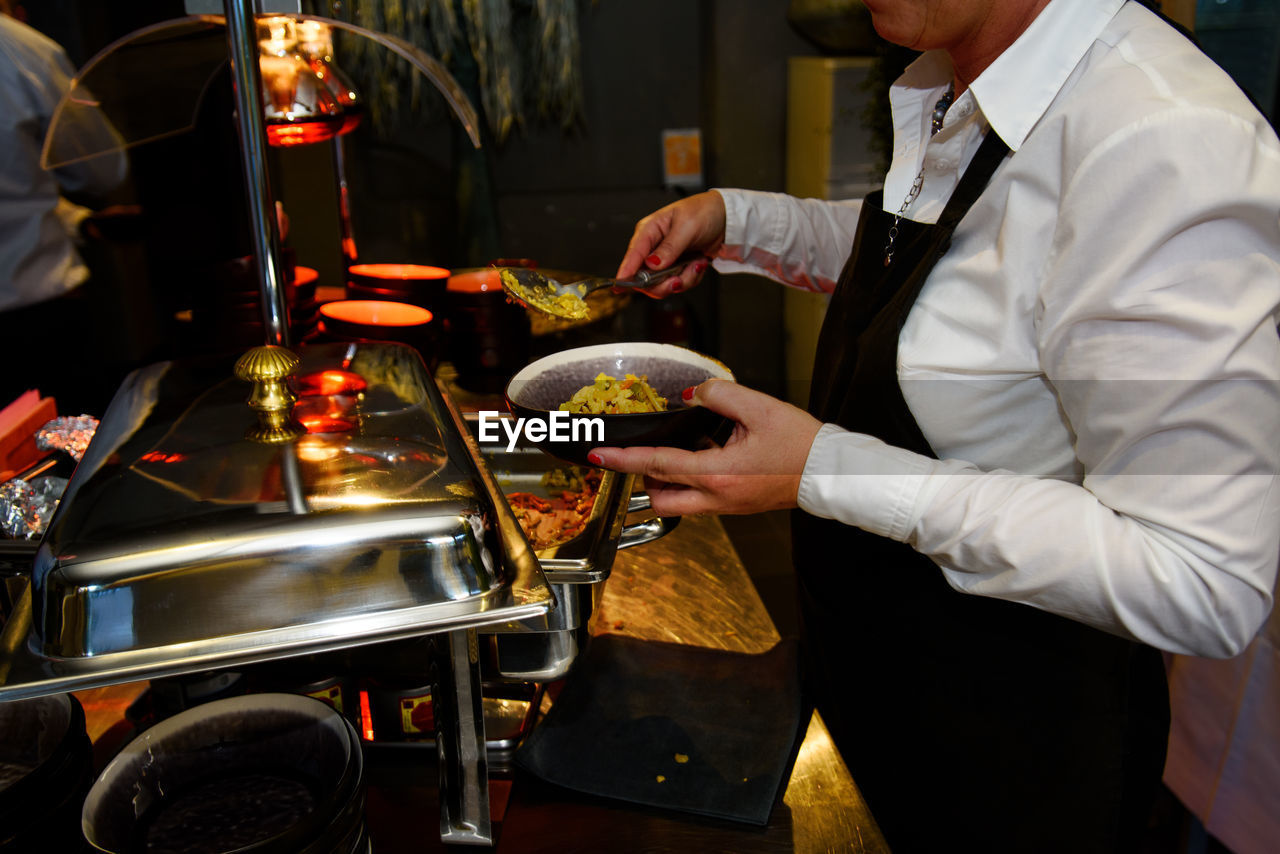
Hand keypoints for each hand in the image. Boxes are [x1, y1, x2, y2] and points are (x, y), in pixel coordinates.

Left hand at [587, 380, 821, 515]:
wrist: (830, 472)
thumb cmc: (801, 443)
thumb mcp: (759, 406)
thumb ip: (718, 394)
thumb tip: (691, 394)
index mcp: (719, 474)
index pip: (658, 465)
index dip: (623, 459)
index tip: (599, 455)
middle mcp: (718, 499)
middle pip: (660, 499)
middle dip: (644, 478)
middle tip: (646, 452)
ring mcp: (726, 507)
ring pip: (678, 503)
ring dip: (668, 480)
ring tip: (681, 449)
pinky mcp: (736, 506)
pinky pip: (700, 499)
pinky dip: (691, 480)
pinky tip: (708, 454)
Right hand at [616, 190, 726, 296]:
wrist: (726, 218)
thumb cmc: (705, 212)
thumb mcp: (687, 227)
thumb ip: (669, 247)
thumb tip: (652, 264)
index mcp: (650, 230)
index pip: (633, 254)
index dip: (626, 271)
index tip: (621, 286)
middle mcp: (654, 247)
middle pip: (644, 277)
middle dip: (663, 283)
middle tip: (677, 279)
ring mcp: (665, 259)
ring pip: (662, 284)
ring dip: (683, 279)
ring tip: (696, 264)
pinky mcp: (677, 267)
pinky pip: (678, 283)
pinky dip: (691, 278)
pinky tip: (699, 263)